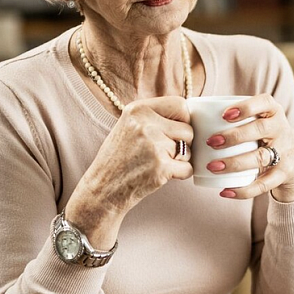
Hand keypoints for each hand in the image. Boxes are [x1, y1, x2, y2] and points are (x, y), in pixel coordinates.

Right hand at [66, 96, 193, 243]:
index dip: (184, 119)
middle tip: (165, 152)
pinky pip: (188, 168)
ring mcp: (153, 145)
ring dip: (180, 159)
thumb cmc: (119, 158)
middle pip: (188, 129)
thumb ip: (156, 117)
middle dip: (184, 143)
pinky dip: (181, 174)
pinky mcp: (161, 167)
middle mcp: (145, 124)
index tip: (176, 130)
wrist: (102, 188)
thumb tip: (191, 115)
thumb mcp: (130, 126)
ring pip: (189, 150)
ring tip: (157, 163)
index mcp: (138, 109)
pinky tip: (162, 175)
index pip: (180, 105)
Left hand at [201, 94, 293, 201]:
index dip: (245, 107)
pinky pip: (264, 184)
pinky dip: (243, 190)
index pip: (264, 103)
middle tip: (211, 141)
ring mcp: (285, 153)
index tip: (224, 115)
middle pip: (260, 130)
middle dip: (234, 136)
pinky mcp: (284, 174)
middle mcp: (282, 129)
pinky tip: (225, 191)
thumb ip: (236, 117)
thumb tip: (191, 114)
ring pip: (260, 158)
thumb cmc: (264, 136)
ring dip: (234, 163)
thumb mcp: (259, 120)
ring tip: (212, 166)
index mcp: (273, 112)